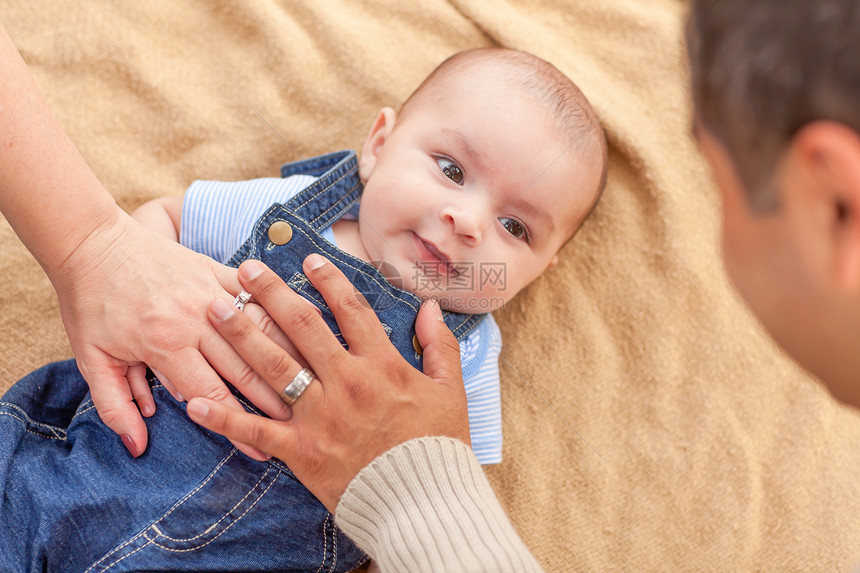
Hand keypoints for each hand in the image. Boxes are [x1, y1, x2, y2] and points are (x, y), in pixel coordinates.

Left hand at [52, 211, 290, 457]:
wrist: (92, 242)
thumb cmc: (90, 304)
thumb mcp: (91, 359)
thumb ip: (115, 406)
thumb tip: (136, 446)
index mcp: (164, 345)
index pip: (210, 396)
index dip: (239, 429)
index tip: (262, 453)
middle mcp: (194, 319)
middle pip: (246, 368)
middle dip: (275, 401)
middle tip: (302, 424)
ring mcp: (209, 290)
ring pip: (262, 330)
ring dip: (289, 358)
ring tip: (314, 383)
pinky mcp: (217, 268)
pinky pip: (258, 293)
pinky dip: (282, 311)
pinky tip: (305, 330)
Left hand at [186, 255, 468, 512]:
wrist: (424, 501)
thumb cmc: (438, 445)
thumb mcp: (449, 389)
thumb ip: (439, 345)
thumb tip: (428, 307)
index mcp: (381, 365)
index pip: (351, 310)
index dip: (329, 281)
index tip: (308, 259)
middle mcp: (345, 382)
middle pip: (302, 328)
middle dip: (272, 294)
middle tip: (246, 270)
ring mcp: (320, 416)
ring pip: (274, 366)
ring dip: (242, 334)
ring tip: (215, 308)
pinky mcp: (301, 451)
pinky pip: (257, 431)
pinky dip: (224, 418)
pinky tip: (194, 403)